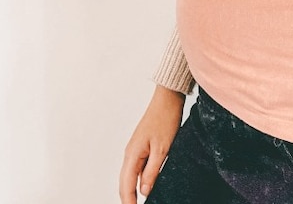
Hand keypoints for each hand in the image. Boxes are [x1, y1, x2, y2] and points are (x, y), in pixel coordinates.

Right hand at [119, 84, 185, 201]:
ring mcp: (135, 150)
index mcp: (132, 154)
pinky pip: (137, 168)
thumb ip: (153, 171)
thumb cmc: (165, 119)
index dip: (128, 203)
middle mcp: (130, 153)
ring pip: (130, 176)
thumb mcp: (162, 149)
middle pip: (125, 183)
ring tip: (138, 203)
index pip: (127, 186)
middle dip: (128, 199)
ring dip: (132, 191)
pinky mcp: (142, 147)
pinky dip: (139, 180)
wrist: (167, 99)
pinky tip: (146, 187)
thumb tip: (144, 192)